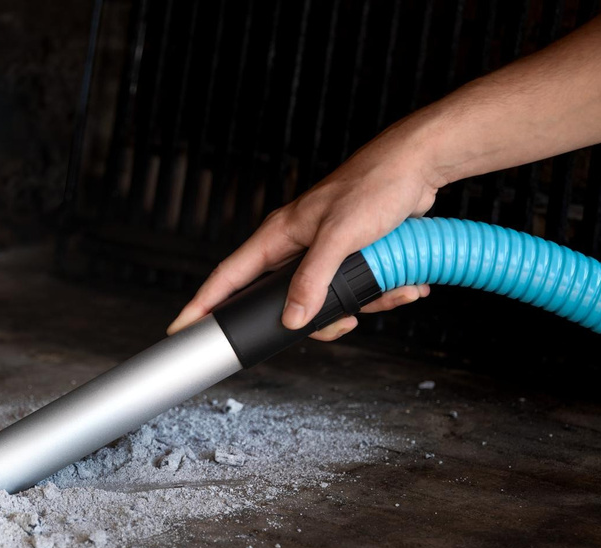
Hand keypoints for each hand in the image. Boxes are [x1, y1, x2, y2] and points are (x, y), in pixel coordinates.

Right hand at [166, 116, 442, 340]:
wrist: (418, 166)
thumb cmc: (374, 184)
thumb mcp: (339, 236)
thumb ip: (313, 279)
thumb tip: (293, 318)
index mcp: (278, 235)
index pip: (229, 276)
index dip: (203, 304)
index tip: (182, 328)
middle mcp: (296, 246)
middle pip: (283, 300)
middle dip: (316, 318)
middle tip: (339, 323)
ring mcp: (323, 252)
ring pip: (326, 299)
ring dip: (363, 302)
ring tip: (390, 288)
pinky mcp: (351, 256)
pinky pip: (357, 289)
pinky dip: (382, 291)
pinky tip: (405, 283)